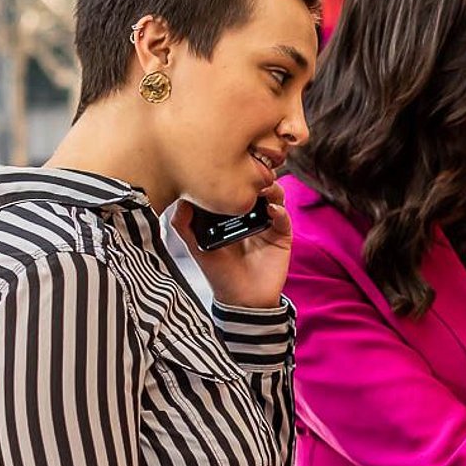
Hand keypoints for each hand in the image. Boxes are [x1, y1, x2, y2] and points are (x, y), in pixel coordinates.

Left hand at [172, 183, 292, 310]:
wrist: (242, 299)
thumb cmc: (219, 274)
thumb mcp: (197, 247)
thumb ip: (184, 225)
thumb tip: (181, 199)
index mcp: (230, 215)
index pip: (235, 189)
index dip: (234, 176)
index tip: (228, 166)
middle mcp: (250, 216)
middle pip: (256, 188)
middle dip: (254, 178)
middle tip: (248, 173)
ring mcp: (267, 224)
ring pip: (274, 197)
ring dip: (270, 189)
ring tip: (263, 188)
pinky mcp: (281, 235)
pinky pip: (284, 218)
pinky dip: (280, 210)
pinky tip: (272, 210)